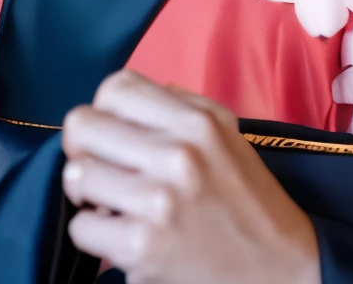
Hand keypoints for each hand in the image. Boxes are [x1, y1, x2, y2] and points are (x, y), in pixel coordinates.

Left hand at [61, 70, 320, 283]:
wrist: (277, 263)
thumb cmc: (245, 194)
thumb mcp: (225, 130)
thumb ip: (180, 104)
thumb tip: (126, 100)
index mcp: (195, 121)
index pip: (114, 88)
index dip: (104, 111)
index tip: (111, 136)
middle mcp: (176, 154)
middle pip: (83, 126)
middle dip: (84, 149)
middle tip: (102, 169)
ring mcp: (157, 202)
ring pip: (76, 176)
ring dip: (88, 193)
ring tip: (113, 203)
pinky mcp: (142, 247)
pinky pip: (81, 227)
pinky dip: (94, 233)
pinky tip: (120, 234)